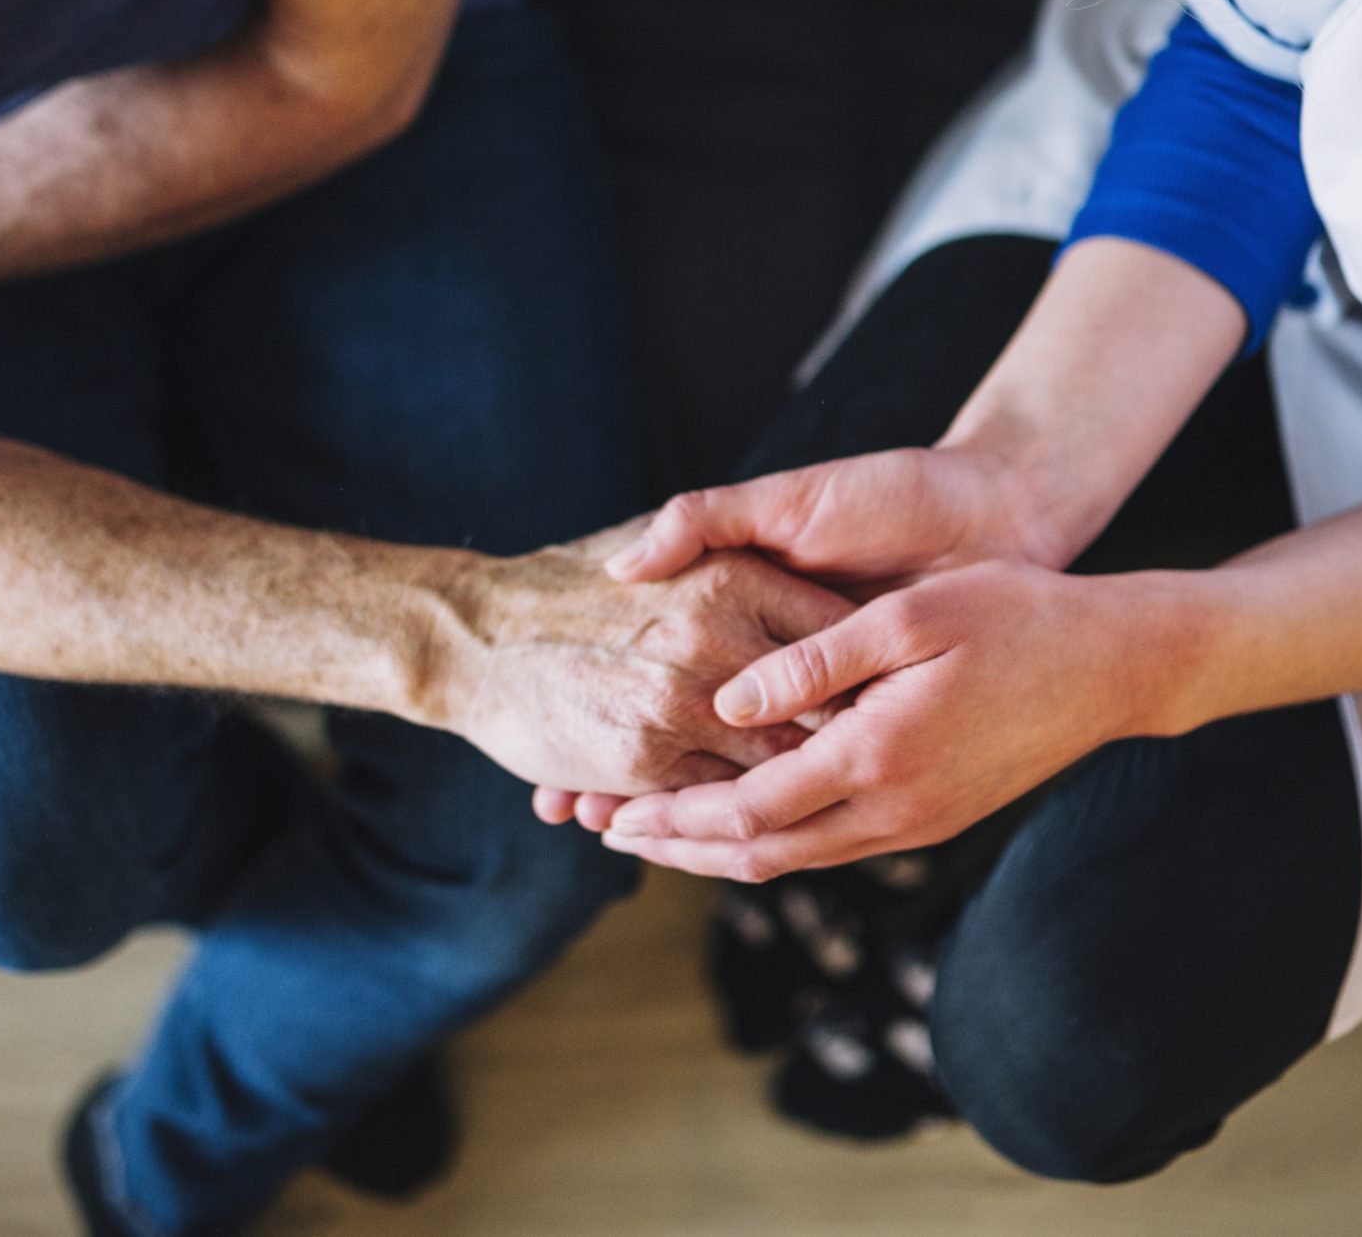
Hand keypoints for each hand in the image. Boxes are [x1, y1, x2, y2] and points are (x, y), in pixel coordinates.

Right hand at [430, 529, 857, 805]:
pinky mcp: (646, 760)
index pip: (842, 634)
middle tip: (879, 761)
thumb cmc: (571, 580)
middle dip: (852, 739)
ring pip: (778, 764)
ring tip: (829, 803)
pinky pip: (718, 800)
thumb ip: (737, 562)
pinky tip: (751, 820)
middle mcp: (719, 638)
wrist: (473, 631)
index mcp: (736, 578)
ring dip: (801, 788)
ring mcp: (683, 704)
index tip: (888, 697)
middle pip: (827, 706)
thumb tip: (817, 596)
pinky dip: (735, 813)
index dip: (871, 671)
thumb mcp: (660, 541)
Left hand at [541, 454, 1072, 831]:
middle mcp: (892, 808)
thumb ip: (813, 661)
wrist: (1114, 667)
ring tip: (649, 835)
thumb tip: (727, 704)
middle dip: (674, 847)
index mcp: (877, 754)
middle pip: (756, 853)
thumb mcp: (910, 616)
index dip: (670, 816)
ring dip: (715, 851)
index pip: (747, 809)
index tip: (607, 809)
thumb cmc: (1014, 616)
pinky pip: (831, 846)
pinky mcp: (932, 819)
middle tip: (602, 831)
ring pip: (792, 860)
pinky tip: (736, 819)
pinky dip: (769, 841)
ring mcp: (916, 823)